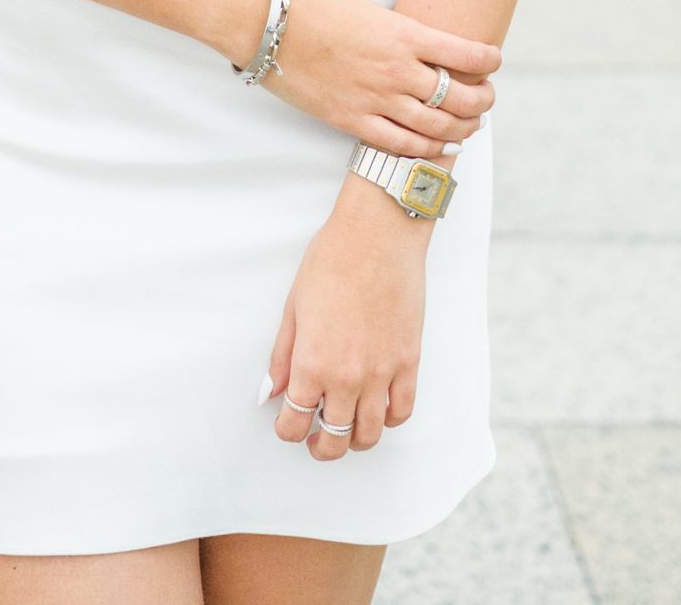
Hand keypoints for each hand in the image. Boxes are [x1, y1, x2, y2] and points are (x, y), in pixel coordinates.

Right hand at [255, 0, 498, 155]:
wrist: (268, 23)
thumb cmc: (314, 4)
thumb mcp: (368, 8)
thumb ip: (400, 31)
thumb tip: (425, 46)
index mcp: (402, 33)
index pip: (464, 53)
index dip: (487, 61)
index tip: (495, 61)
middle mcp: (395, 69)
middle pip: (457, 97)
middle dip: (481, 101)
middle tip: (487, 98)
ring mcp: (374, 98)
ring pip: (435, 127)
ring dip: (461, 129)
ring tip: (471, 126)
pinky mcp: (351, 120)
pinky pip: (400, 144)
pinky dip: (426, 149)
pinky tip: (438, 147)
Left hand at [260, 185, 429, 462]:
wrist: (378, 234)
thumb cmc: (332, 260)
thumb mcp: (294, 306)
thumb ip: (282, 355)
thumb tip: (271, 391)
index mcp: (313, 363)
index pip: (295, 423)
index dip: (287, 431)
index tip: (288, 425)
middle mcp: (348, 377)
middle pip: (334, 440)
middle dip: (320, 447)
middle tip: (315, 440)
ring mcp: (382, 373)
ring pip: (370, 435)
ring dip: (355, 441)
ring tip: (346, 431)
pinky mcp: (409, 362)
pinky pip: (401, 411)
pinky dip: (388, 420)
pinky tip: (377, 410)